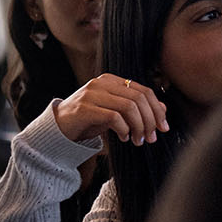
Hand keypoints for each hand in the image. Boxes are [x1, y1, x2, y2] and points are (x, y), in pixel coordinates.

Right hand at [52, 74, 167, 146]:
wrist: (58, 128)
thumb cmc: (89, 120)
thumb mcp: (115, 112)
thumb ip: (136, 109)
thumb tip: (163, 109)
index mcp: (112, 81)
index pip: (144, 91)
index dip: (157, 109)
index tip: (163, 127)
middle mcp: (102, 83)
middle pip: (139, 98)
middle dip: (150, 120)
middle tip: (152, 137)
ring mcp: (92, 94)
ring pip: (129, 107)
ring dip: (139, 127)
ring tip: (139, 140)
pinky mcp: (84, 108)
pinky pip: (114, 117)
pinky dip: (124, 129)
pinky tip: (124, 138)